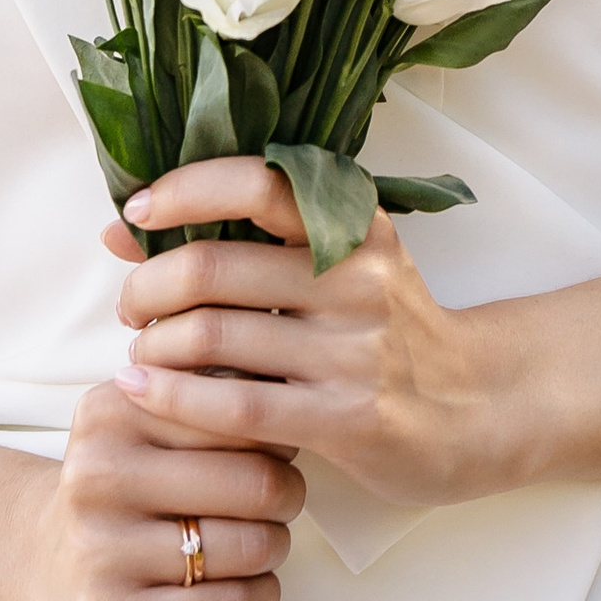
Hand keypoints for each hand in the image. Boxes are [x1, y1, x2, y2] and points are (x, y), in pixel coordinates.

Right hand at [32, 377, 302, 600]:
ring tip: (259, 544)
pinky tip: (247, 587)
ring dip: (274, 548)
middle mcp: (97, 477)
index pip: (239, 414)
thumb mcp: (145, 423)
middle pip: (255, 482)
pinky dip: (259, 596)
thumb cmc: (126, 492)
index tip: (274, 449)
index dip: (277, 436)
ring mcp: (99, 553)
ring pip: (249, 546)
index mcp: (110, 414)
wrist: (49, 573)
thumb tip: (283, 373)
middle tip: (279, 502)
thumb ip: (205, 393)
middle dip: (287, 495)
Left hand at [104, 156, 508, 509]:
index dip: (184, 189)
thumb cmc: (386, 333)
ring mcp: (354, 351)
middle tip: (132, 306)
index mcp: (355, 227)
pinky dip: (172, 395)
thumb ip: (246, 242)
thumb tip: (123, 226)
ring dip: (154, 344)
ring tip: (143, 352)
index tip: (137, 210)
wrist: (476, 410)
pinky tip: (142, 390)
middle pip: (214, 267)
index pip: (258, 182)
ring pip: (214, 336)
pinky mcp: (347, 418)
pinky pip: (235, 405)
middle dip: (147, 286)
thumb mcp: (340, 269)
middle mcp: (356, 280)